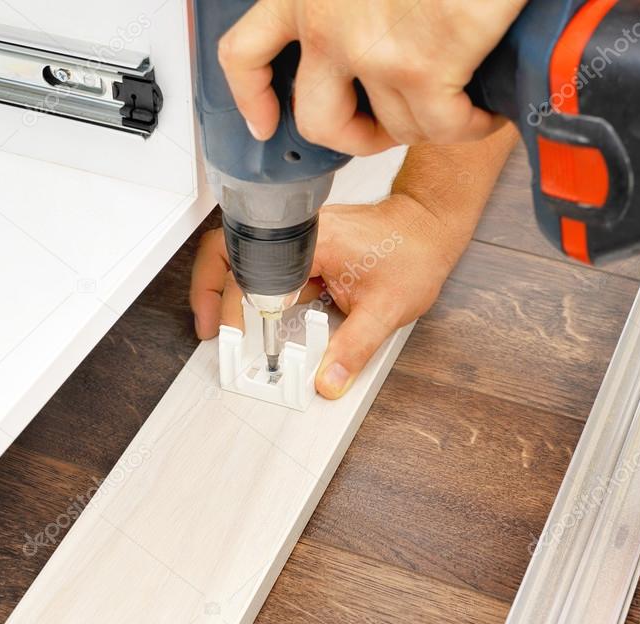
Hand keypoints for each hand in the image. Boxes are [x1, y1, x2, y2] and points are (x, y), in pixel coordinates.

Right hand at [191, 194, 468, 398]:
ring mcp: (299, 236)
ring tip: (224, 325)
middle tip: (209, 329)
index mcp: (312, 242)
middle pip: (231, 250)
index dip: (235, 307)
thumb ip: (354, 349)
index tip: (232, 338)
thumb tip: (328, 382)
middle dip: (210, 289)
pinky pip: (268, 263)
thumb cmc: (414, 253)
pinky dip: (253, 287)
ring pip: (244, 254)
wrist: (430, 226)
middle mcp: (299, 233)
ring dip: (228, 286)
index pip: (253, 272)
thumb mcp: (387, 310)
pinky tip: (258, 314)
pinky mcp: (304, 244)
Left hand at [217, 0, 525, 153]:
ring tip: (455, 109)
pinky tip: (485, 112)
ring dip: (428, 127)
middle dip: (352, 137)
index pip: (245, 54)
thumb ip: (353, 0)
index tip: (264, 124)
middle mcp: (324, 24)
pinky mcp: (422, 68)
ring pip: (393, 127)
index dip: (253, 98)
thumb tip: (377, 30)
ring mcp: (370, 50)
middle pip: (317, 119)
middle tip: (381, 132)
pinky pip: (442, 128)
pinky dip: (469, 127)